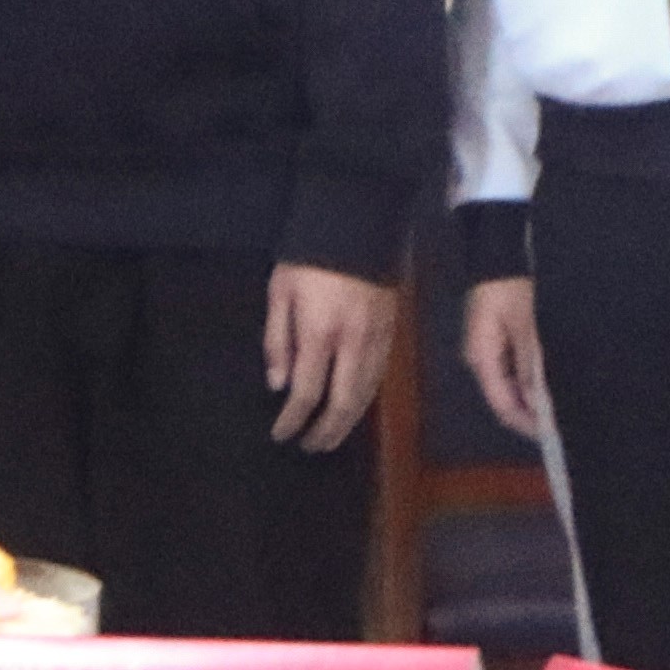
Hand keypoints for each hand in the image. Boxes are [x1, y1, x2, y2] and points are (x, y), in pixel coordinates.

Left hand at [264, 263, 399, 453]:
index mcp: (319, 333)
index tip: (281, 434)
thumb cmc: (309, 256)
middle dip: (325, 431)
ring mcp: (377, 340)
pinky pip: (379, 378)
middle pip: (341, 404)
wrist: (357, 223)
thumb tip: (278, 384)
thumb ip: (277, 341)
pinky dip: (365, 400)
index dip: (293, 420)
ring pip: (365, 395)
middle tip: (309, 446)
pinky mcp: (392, 332)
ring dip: (347, 422)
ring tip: (330, 437)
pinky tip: (355, 407)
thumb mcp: (280, 292)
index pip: (306, 393)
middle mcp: (352, 344)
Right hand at [460, 276, 552, 445]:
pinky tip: (551, 382)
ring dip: (535, 397)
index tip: (553, 434)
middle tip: (564, 423)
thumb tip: (541, 401)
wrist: (497, 255)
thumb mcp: (525, 325)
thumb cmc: (510, 288)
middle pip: (507, 400)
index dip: (527, 423)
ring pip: (513, 388)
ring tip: (563, 404)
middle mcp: (482, 361)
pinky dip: (533, 381)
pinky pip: (516, 372)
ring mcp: (490, 353)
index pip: (503, 405)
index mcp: (482, 359)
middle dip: (533, 413)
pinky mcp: (500, 344)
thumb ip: (531, 364)